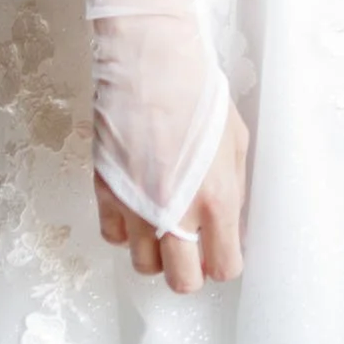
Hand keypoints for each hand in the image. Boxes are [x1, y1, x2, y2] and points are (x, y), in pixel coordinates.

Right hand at [94, 98, 250, 293]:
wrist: (152, 63)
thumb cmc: (198, 93)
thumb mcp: (236, 140)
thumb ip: (234, 190)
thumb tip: (230, 225)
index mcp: (216, 199)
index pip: (224, 266)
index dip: (223, 260)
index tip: (219, 247)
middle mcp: (176, 213)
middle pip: (183, 281)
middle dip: (190, 269)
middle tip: (191, 246)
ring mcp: (136, 207)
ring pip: (145, 266)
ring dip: (157, 251)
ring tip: (162, 222)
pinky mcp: (106, 193)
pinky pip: (114, 237)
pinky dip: (125, 230)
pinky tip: (136, 206)